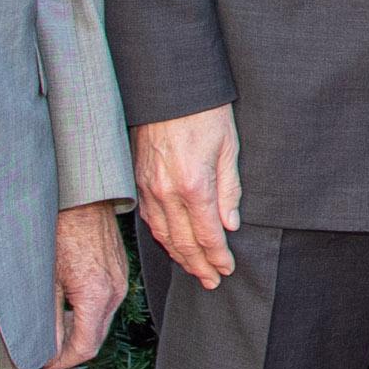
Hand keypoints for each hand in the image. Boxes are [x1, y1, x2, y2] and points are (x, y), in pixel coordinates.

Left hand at [47, 200, 127, 367]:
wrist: (80, 195)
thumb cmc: (59, 228)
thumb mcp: (46, 278)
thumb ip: (49, 318)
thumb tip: (46, 347)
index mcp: (96, 295)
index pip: (85, 347)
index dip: (63, 360)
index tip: (44, 361)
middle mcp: (115, 290)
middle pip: (96, 337)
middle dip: (71, 348)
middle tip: (46, 348)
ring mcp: (121, 279)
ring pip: (102, 320)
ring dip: (80, 330)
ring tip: (55, 327)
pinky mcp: (120, 269)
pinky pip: (107, 301)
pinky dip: (89, 312)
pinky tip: (69, 303)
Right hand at [132, 105, 241, 287]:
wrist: (169, 87)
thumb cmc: (204, 112)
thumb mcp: (228, 147)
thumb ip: (229, 189)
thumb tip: (230, 223)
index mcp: (194, 185)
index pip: (206, 235)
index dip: (217, 256)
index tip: (227, 269)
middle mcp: (167, 192)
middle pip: (183, 242)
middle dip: (199, 265)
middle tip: (212, 280)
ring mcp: (149, 188)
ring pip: (163, 235)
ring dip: (180, 257)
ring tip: (195, 270)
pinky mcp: (138, 181)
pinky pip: (149, 219)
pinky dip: (162, 237)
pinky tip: (172, 244)